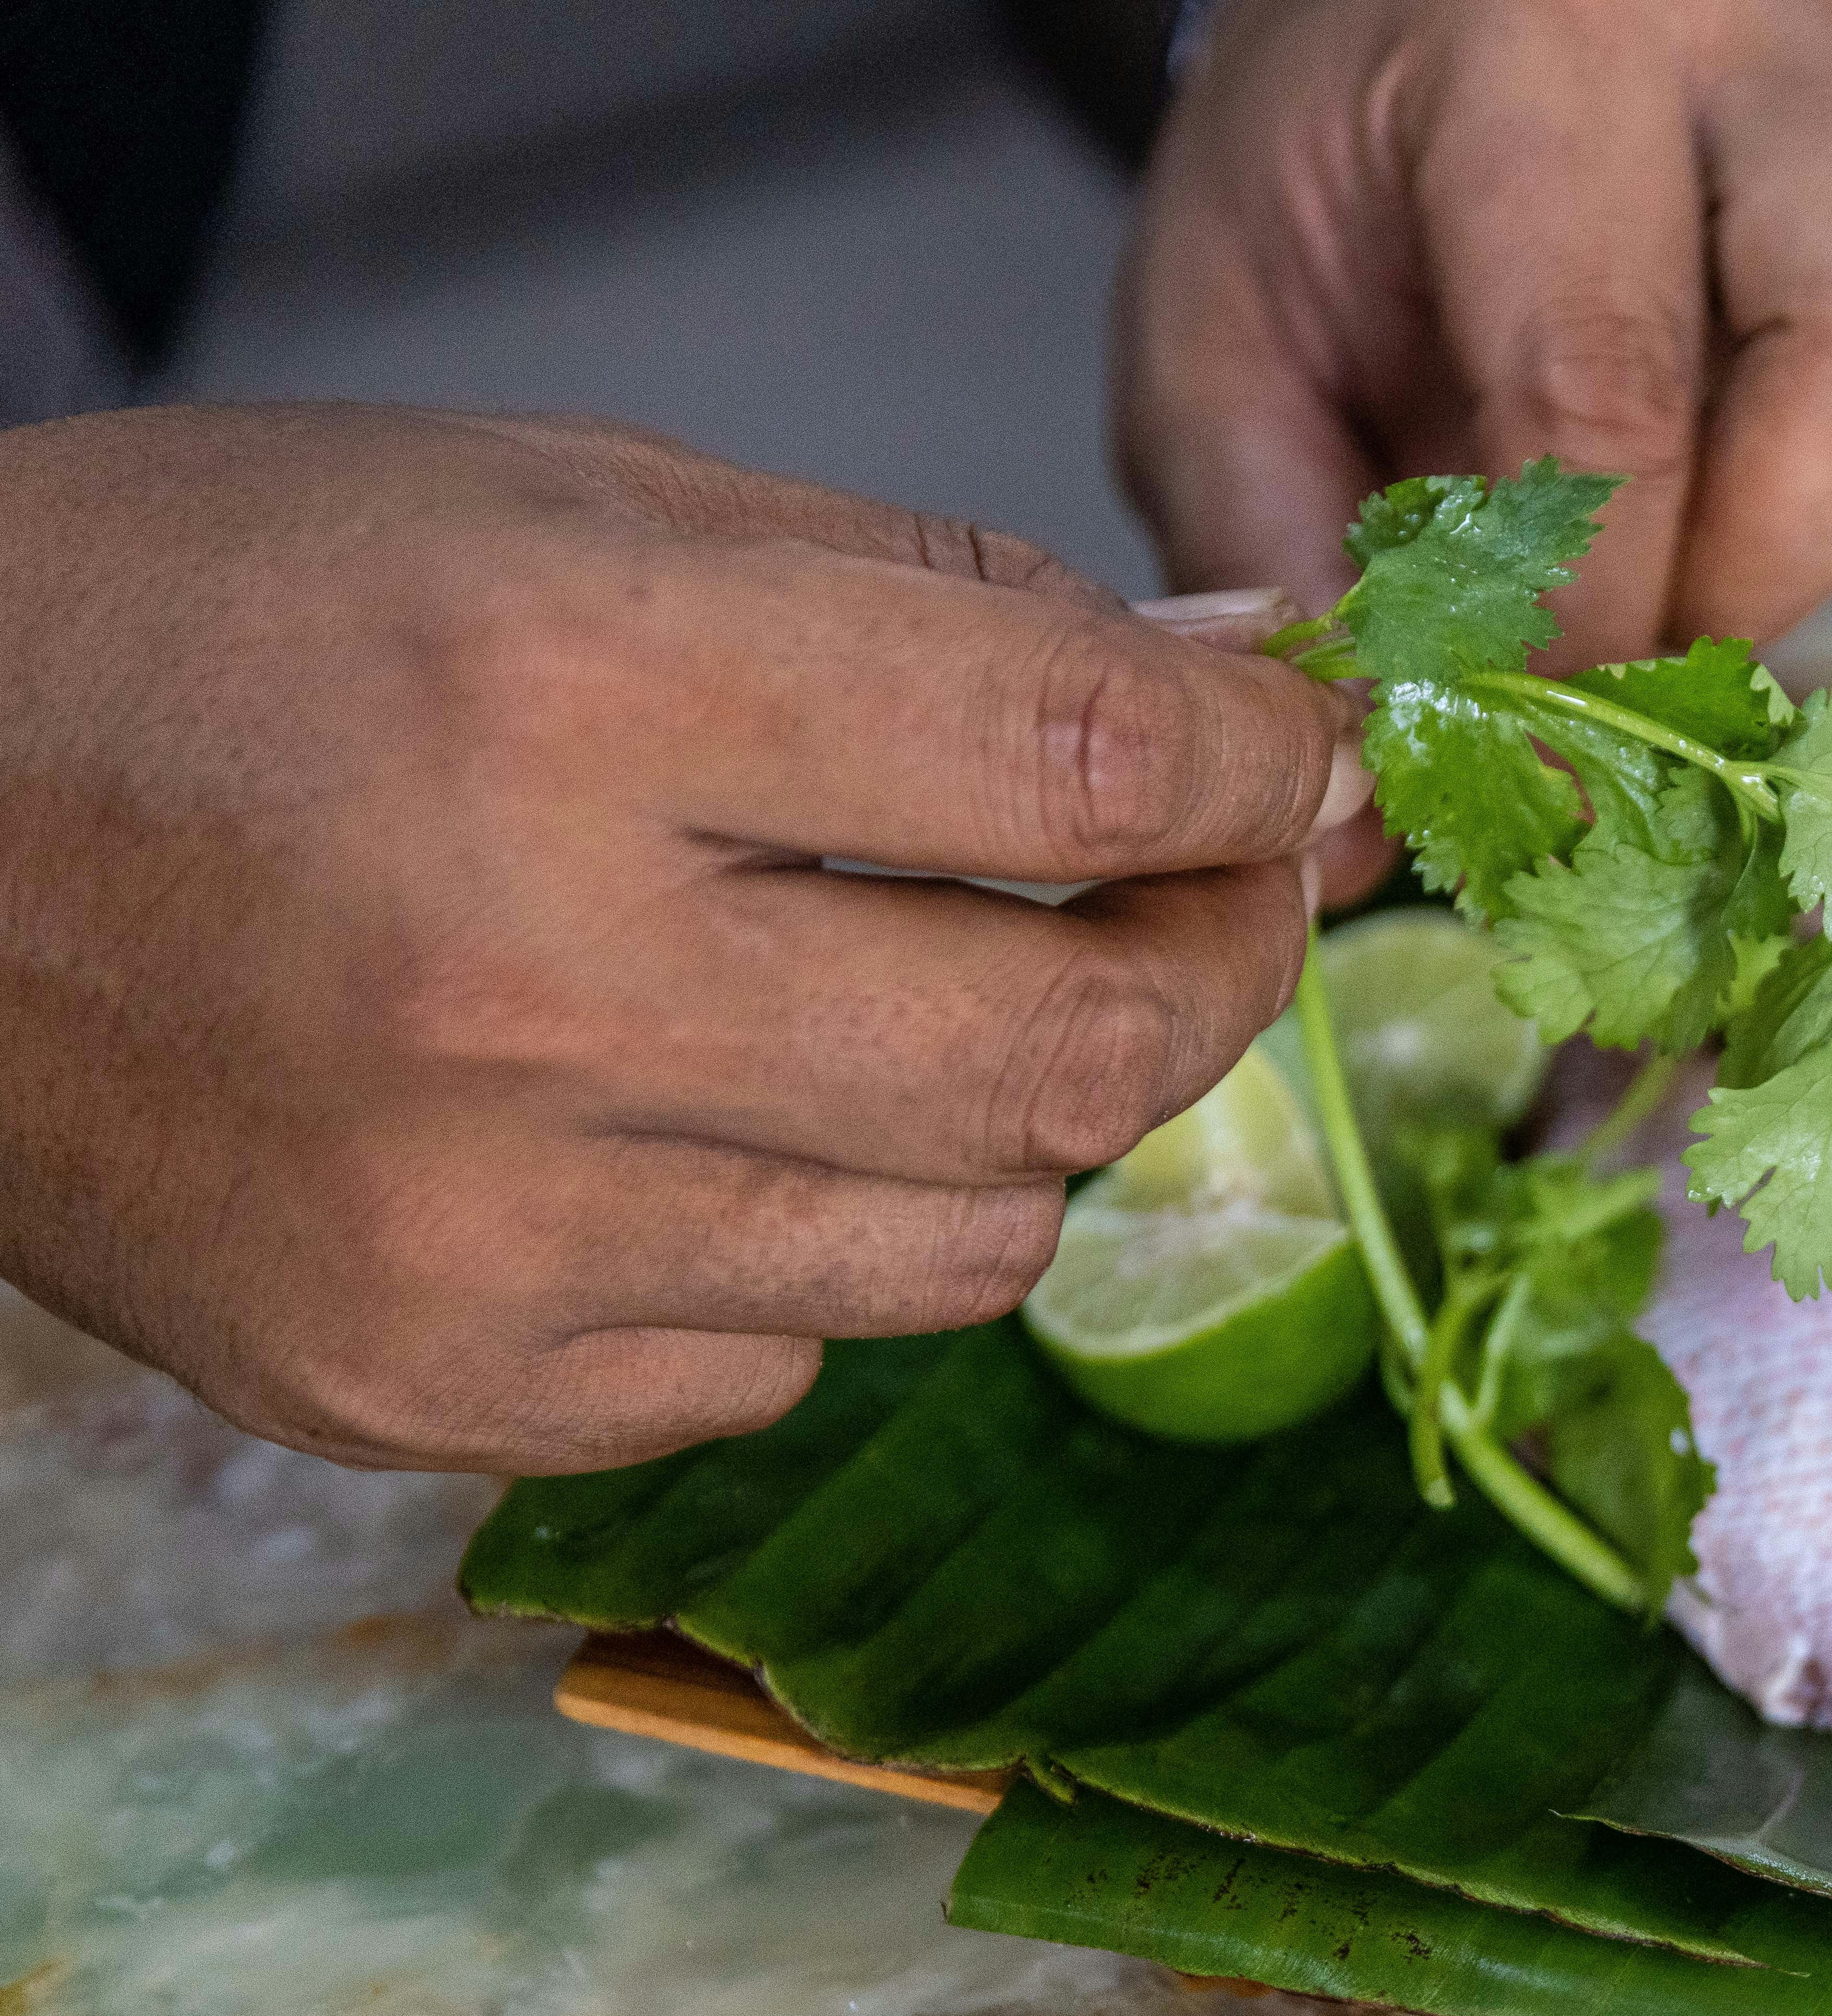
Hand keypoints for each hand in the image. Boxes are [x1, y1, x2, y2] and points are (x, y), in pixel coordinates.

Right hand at [0, 404, 1351, 1472]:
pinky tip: (690, 1134)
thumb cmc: (227, 628)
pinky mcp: (436, 1385)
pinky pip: (783, 1366)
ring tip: (913, 1013)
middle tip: (1211, 908)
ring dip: (1010, 1126)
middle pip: (1081, 1058)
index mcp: (570, 692)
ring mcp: (484, 1229)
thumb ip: (941, 608)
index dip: (1256, 770)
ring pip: (976, 1247)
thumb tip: (1237, 692)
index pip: (1083, 769)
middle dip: (1216, 972)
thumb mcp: (576, 504)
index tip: (1295, 766)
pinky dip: (804, 1252)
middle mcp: (537, 985)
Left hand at [1115, 0, 1831, 660]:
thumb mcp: (1232, 337)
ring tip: (1813, 475)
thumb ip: (1276, 556)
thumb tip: (1358, 820)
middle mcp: (1779, 6)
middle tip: (1690, 599)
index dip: (1599, 624)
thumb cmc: (1367, 178)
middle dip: (1791, 553)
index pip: (1613, 388)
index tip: (1564, 731)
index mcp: (1541, 50)